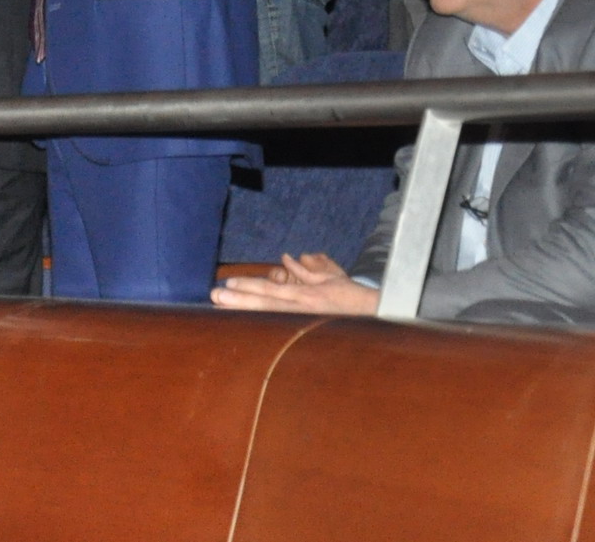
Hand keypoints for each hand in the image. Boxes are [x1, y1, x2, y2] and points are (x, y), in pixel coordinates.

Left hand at [208, 252, 377, 314]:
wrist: (381, 319)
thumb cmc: (355, 299)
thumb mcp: (332, 280)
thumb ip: (310, 270)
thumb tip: (290, 258)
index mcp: (308, 296)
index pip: (273, 290)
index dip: (250, 287)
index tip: (228, 284)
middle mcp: (303, 310)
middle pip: (265, 305)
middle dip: (239, 301)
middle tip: (214, 297)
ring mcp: (306, 324)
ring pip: (269, 318)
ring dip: (245, 313)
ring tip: (221, 308)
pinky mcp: (310, 335)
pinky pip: (280, 331)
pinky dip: (262, 330)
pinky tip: (245, 330)